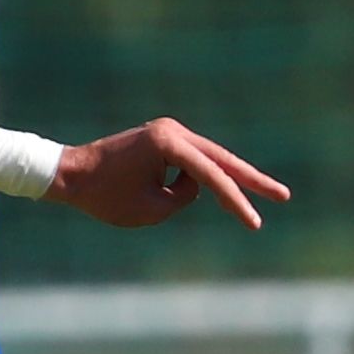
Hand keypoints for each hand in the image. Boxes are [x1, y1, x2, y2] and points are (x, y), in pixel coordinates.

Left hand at [54, 118, 285, 229]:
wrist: (69, 174)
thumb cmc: (104, 195)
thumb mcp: (150, 209)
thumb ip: (184, 199)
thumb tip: (196, 185)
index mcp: (168, 143)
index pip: (212, 177)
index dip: (237, 201)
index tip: (255, 222)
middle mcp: (172, 131)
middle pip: (223, 160)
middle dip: (252, 181)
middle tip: (284, 196)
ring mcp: (168, 132)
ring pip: (206, 164)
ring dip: (211, 188)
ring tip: (169, 201)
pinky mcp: (162, 140)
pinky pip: (187, 166)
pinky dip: (190, 183)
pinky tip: (147, 192)